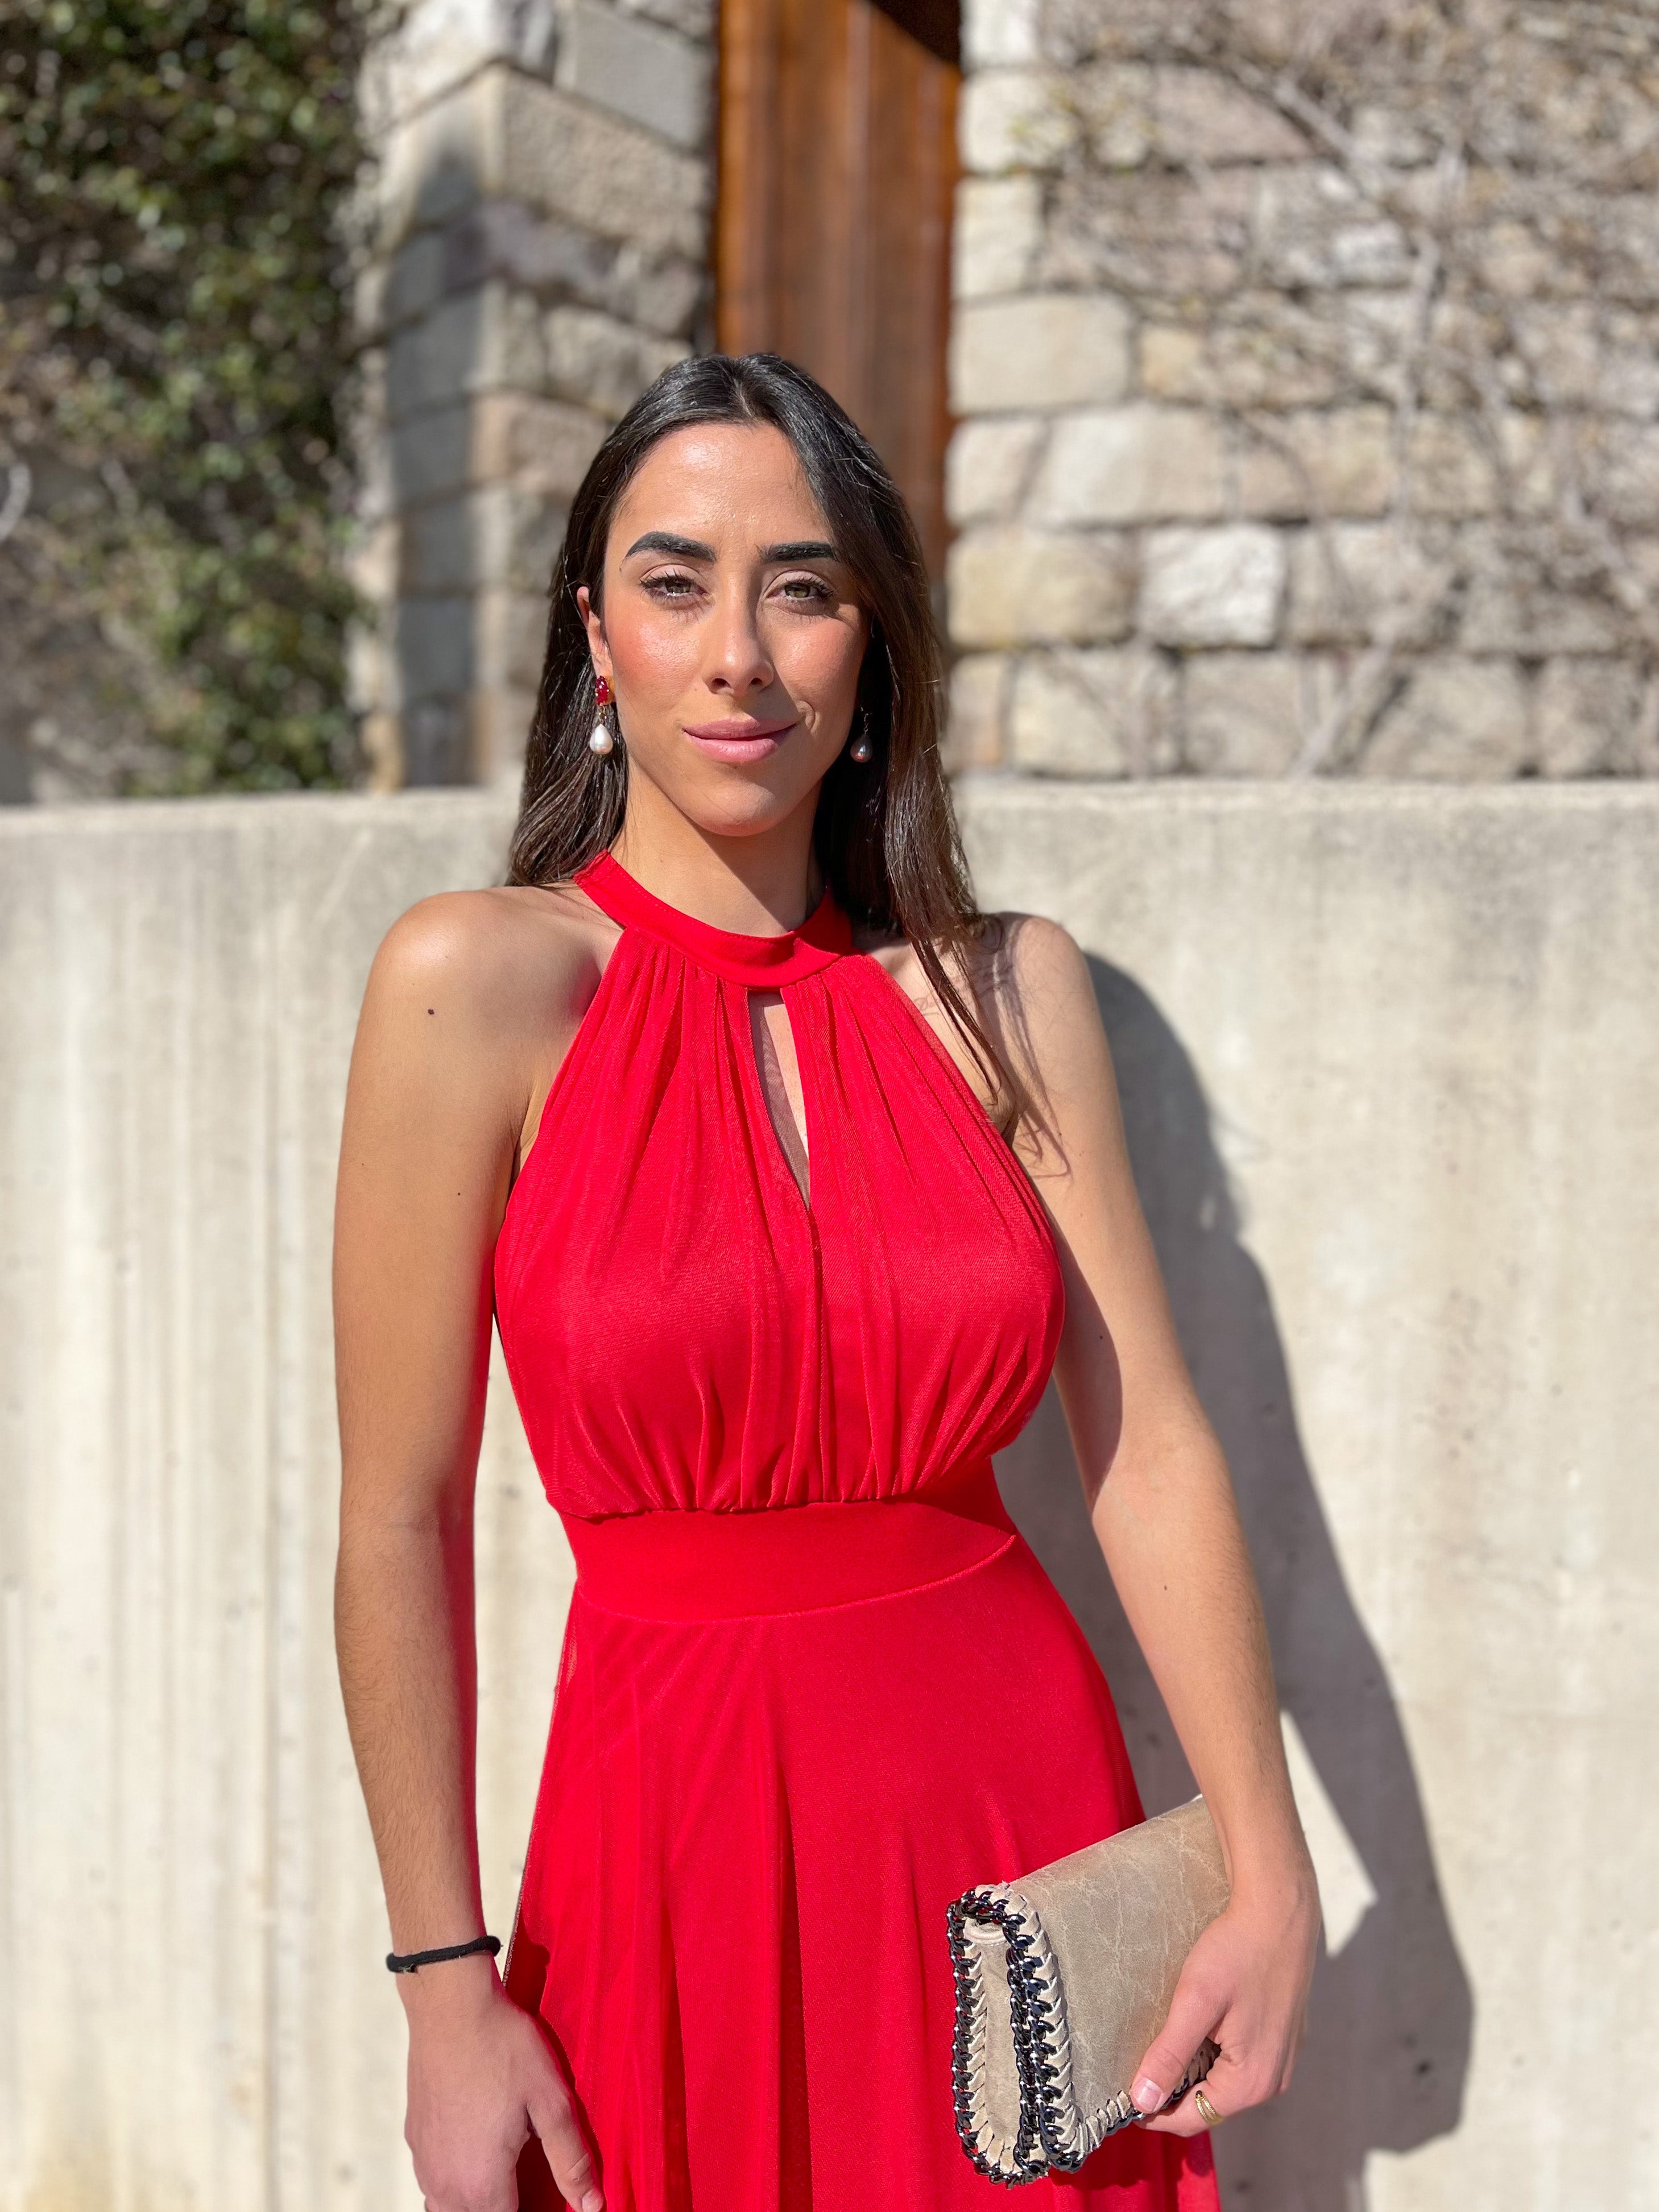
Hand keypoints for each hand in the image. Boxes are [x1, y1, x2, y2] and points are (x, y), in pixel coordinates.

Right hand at [401, 1956, 601, 2210]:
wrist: (451, 2006)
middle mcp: (445, 2183)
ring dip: (476, 2203)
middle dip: (504, 2209)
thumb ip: (571, 2159)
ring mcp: (425, 2162)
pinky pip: (432, 2183)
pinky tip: (476, 2154)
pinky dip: (454, 2184)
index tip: (545, 2200)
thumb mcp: (551, 2100)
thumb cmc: (502, 2046)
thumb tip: (591, 2205)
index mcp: (482, 2183)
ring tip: (504, 2183)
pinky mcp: (415, 2139)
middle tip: (527, 2191)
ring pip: (446, 2208)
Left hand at [1130, 1865, 1319, 2136]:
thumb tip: (1142, 2101)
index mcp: (1252, 2081)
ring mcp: (1281, 2060)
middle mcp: (1272, 2081)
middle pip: (1209, 2104)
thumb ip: (1169, 2054)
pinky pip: (1239, 2062)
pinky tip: (1195, 2028)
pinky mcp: (1280, 2039)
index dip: (1154, 2113)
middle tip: (1135, 2067)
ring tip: (1161, 2045)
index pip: (1193, 2119)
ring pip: (1223, 2083)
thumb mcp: (1195, 2001)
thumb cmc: (1238, 1950)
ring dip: (1192, 2072)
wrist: (1280, 1911)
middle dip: (1172, 2092)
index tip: (1122, 2098)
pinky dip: (1212, 2055)